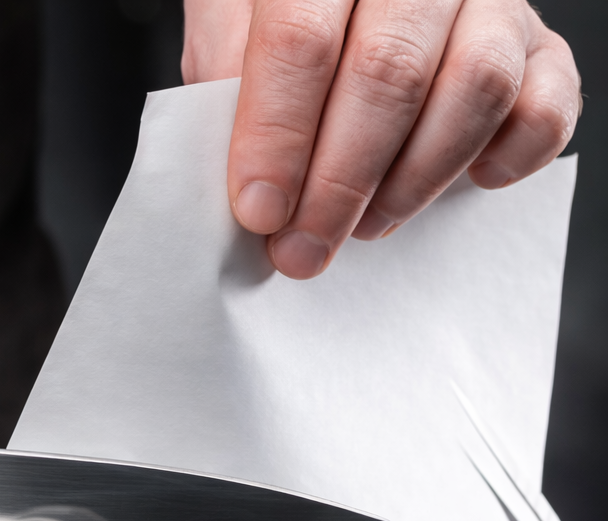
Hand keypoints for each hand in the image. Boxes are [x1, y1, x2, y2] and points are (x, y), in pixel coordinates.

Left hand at [183, 0, 581, 278]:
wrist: (354, 2)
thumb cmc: (288, 13)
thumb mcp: (230, 21)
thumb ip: (224, 73)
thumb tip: (245, 166)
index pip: (303, 40)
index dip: (277, 135)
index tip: (260, 210)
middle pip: (389, 73)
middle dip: (340, 181)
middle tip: (303, 247)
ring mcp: (493, 1)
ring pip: (475, 88)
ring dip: (413, 179)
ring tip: (364, 225)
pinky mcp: (541, 44)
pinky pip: (546, 105)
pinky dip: (508, 158)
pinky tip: (463, 184)